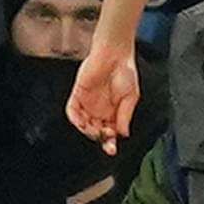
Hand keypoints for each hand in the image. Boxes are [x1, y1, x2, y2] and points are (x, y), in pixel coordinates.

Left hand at [67, 39, 142, 153]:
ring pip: (83, 124)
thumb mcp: (131, 97)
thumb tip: (123, 134)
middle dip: (100, 138)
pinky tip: (82, 123)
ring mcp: (87, 103)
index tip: (112, 149)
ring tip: (96, 131)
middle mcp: (99, 110)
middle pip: (96, 131)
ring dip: (88, 131)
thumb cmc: (126, 72)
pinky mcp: (78, 94)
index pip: (109, 133)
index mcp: (113, 112)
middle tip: (106, 138)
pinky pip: (72, 111)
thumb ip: (125, 116)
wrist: (115, 53)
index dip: (110, 143)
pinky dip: (75, 119)